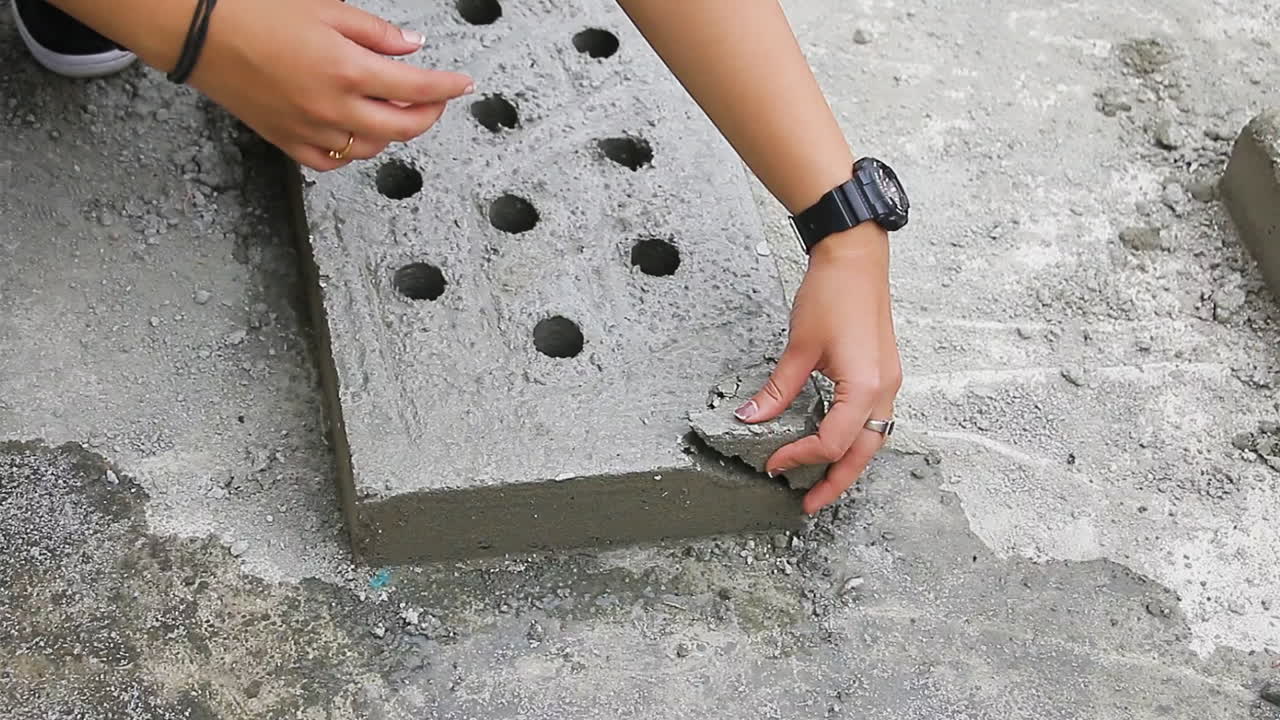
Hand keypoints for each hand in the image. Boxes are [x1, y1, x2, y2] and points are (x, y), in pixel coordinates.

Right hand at [185, 0, 472, 169]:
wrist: (195, 30)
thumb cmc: (253, 11)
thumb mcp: (325, 9)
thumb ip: (376, 33)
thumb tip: (412, 46)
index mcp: (348, 70)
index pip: (416, 88)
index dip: (447, 88)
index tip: (463, 84)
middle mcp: (333, 108)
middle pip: (401, 128)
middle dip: (427, 115)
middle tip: (435, 100)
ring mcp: (309, 130)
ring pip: (370, 148)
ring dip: (391, 132)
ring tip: (392, 108)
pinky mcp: (285, 140)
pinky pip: (332, 161)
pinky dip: (352, 151)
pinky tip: (355, 132)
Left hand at [734, 223, 902, 514]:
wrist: (856, 257)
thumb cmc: (833, 293)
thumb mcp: (799, 347)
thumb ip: (778, 390)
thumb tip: (752, 420)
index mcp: (866, 386)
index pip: (832, 441)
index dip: (800, 457)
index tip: (772, 463)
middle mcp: (885, 389)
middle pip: (863, 452)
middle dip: (836, 481)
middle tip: (809, 503)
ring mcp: (889, 382)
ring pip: (873, 438)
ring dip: (848, 462)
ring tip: (821, 480)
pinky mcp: (883, 373)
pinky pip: (874, 418)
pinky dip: (854, 437)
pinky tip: (833, 442)